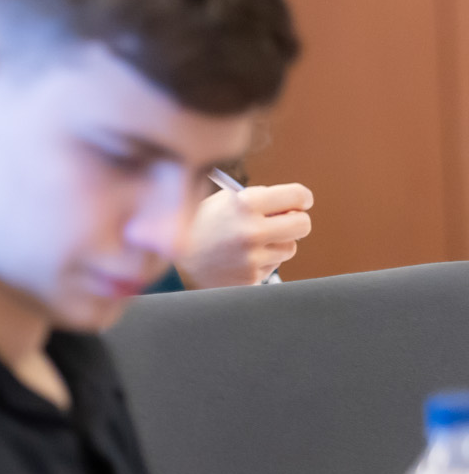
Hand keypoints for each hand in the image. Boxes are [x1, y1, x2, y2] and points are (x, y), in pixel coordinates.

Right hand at [177, 182, 313, 288]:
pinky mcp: (250, 278)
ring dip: (275, 245)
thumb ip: (255, 199)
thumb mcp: (220, 202)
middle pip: (302, 224)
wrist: (170, 263)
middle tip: (284, 223)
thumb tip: (290, 203)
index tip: (300, 202)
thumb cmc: (198, 227)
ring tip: (247, 244)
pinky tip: (237, 260)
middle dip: (296, 222)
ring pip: (289, 248)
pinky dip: (260, 263)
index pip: (297, 196)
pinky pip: (271, 267)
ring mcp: (251, 257)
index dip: (302, 199)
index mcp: (244, 203)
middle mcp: (250, 230)